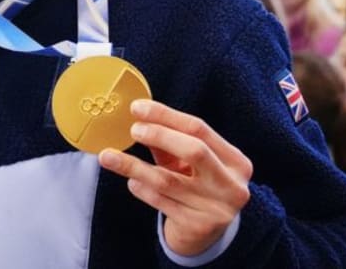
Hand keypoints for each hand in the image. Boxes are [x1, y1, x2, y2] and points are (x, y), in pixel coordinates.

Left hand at [99, 99, 251, 256]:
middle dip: (160, 135)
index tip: (137, 107)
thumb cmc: (197, 187)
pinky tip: (132, 181)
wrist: (206, 236)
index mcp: (236, 162)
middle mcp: (232, 186)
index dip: (166, 116)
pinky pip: (160, 201)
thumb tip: (139, 118)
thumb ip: (170, 143)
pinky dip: (142, 188)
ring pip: (168, 180)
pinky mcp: (196, 227)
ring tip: (109, 156)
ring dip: (134, 165)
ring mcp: (216, 209)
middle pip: (195, 150)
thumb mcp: (190, 164)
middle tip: (133, 130)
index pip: (199, 129)